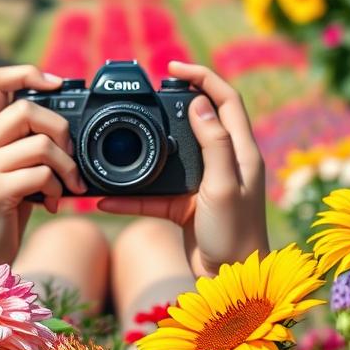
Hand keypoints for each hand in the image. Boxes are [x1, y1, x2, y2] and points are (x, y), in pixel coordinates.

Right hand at [0, 65, 86, 263]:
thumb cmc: (4, 211)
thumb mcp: (10, 169)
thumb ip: (26, 143)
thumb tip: (70, 127)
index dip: (28, 72)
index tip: (58, 83)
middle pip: (28, 108)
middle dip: (62, 130)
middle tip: (71, 156)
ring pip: (42, 144)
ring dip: (67, 167)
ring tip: (67, 186)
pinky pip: (42, 174)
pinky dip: (57, 189)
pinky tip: (51, 203)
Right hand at [98, 61, 268, 277]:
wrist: (233, 283)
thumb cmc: (236, 236)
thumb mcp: (223, 185)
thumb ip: (214, 144)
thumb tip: (199, 103)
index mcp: (241, 152)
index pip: (225, 100)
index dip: (203, 76)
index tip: (174, 66)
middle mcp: (226, 163)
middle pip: (199, 120)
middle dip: (173, 103)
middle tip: (148, 95)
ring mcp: (205, 185)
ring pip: (171, 156)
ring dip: (145, 151)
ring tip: (121, 143)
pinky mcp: (187, 207)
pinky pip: (155, 193)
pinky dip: (132, 195)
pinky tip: (107, 199)